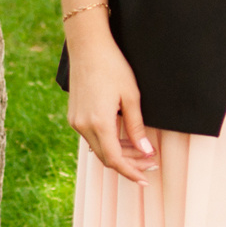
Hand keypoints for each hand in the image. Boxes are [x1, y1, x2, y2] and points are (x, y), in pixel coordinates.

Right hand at [65, 17, 156, 183]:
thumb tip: (145, 151)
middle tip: (151, 164)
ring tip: (142, 153)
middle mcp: (83, 126)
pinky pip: (92, 137)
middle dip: (129, 164)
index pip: (115, 160)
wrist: (88, 47)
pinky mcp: (74, 116)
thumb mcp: (131, 97)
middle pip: (106, 158)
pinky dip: (109, 142)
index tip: (146, 179)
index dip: (131, 172)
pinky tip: (124, 140)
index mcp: (99, 123)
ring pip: (99, 148)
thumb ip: (137, 127)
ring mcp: (76, 122)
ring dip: (119, 153)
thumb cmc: (113, 67)